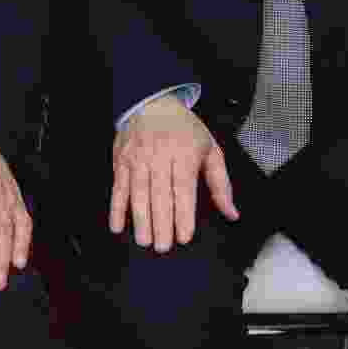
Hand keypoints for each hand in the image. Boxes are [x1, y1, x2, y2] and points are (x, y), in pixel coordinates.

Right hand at [109, 95, 236, 251]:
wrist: (153, 102)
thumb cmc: (183, 129)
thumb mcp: (210, 150)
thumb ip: (221, 184)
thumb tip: (231, 212)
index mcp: (184, 155)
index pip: (183, 189)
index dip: (183, 214)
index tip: (184, 235)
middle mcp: (159, 157)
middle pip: (159, 195)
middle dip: (161, 223)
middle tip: (163, 247)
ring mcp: (138, 159)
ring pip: (138, 193)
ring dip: (140, 219)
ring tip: (144, 241)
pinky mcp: (122, 161)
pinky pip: (119, 187)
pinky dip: (116, 208)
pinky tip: (117, 225)